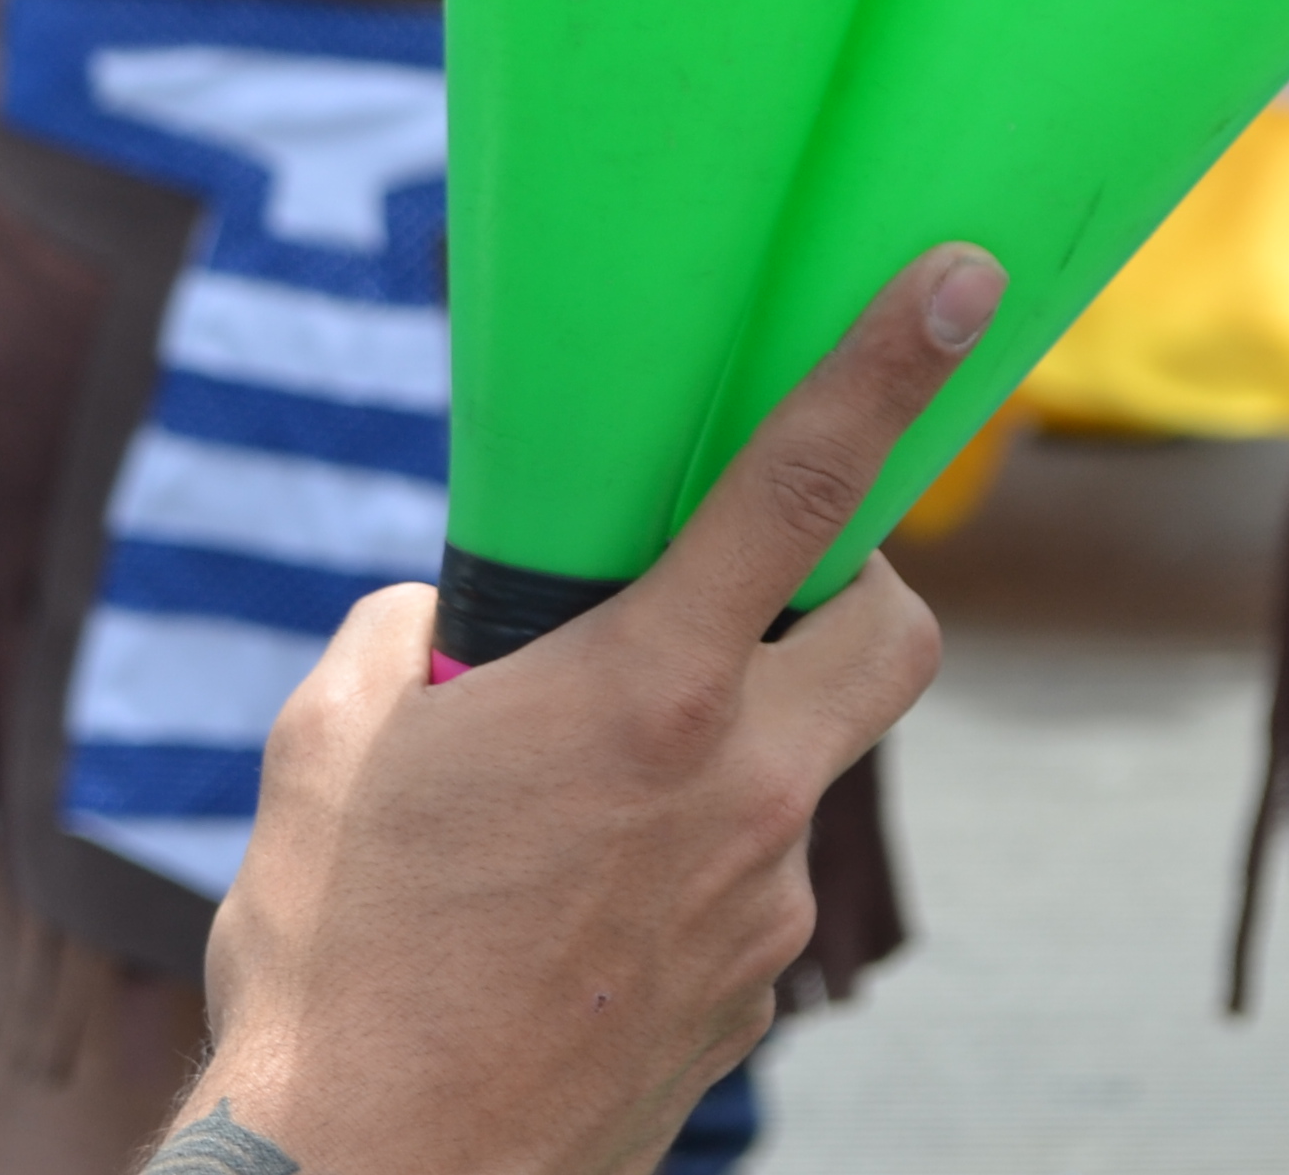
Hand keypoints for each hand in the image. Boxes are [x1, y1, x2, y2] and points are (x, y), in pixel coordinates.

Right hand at [170, 244, 1003, 1174]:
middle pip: (892, 636)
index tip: (957, 281)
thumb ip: (410, 647)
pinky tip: (563, 912)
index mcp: (643, 697)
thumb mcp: (330, 747)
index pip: (796, 490)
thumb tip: (450, 633)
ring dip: (717, 753)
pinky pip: (741, 886)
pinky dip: (677, 866)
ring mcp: (761, 912)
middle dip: (855, 585)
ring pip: (797, 772)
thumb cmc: (334, 958)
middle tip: (752, 595)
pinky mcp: (747, 1006)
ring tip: (559, 811)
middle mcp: (740, 794)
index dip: (887, 369)